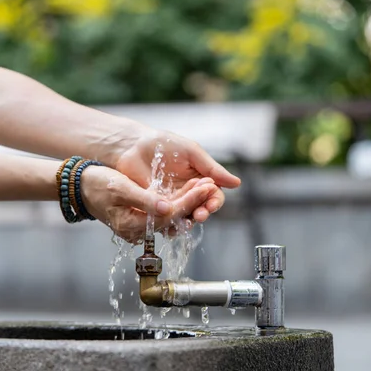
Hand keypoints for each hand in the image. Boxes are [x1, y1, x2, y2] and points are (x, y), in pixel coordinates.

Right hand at [80, 165, 218, 242]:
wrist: (80, 188)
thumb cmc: (97, 184)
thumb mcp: (120, 188)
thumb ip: (145, 200)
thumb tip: (168, 208)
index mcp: (131, 225)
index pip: (168, 215)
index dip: (188, 201)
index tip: (204, 187)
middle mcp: (136, 232)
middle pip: (173, 218)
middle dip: (194, 202)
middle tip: (211, 186)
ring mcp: (139, 228)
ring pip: (171, 217)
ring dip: (189, 202)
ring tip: (205, 187)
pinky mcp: (140, 221)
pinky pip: (164, 215)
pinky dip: (178, 203)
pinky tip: (190, 192)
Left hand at [114, 128, 240, 221]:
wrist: (133, 146)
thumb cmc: (164, 144)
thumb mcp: (192, 152)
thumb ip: (212, 168)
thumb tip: (237, 183)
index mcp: (200, 179)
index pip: (213, 195)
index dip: (214, 202)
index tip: (211, 204)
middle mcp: (188, 193)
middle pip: (201, 209)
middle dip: (202, 213)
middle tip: (199, 215)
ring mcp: (172, 201)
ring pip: (184, 217)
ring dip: (187, 222)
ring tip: (185, 223)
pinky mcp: (155, 207)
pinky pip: (165, 219)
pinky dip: (169, 225)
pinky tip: (169, 227)